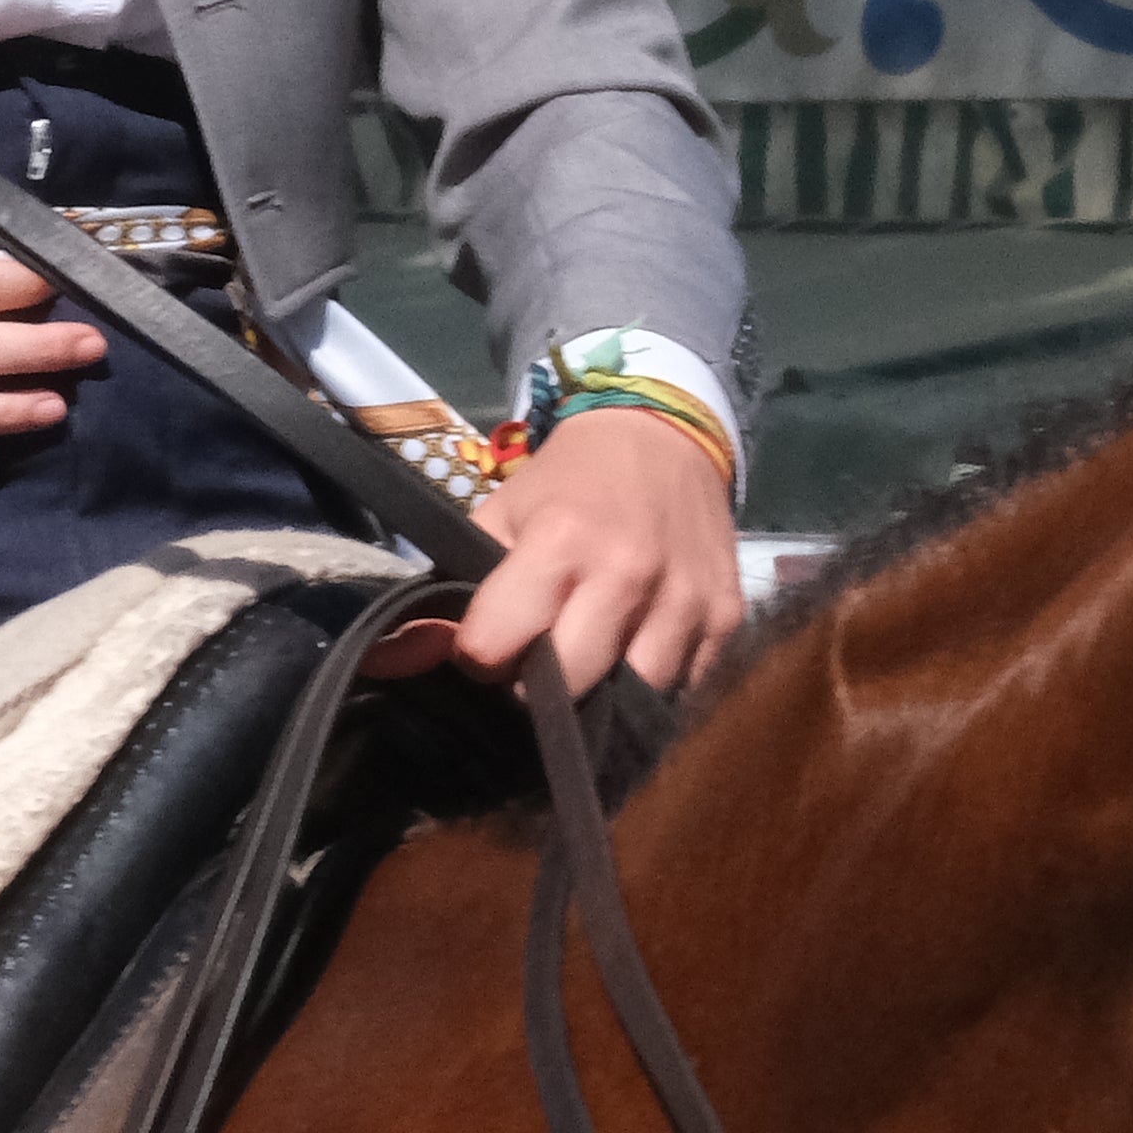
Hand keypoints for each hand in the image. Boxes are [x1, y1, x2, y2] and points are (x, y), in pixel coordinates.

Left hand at [456, 406, 744, 702]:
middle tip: (537, 661)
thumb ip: (456, 584)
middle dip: (540, 684)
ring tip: (590, 659)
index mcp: (560, 542)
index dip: (481, 656)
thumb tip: (405, 655)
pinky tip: (636, 653)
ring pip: (634, 696)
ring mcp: (684, 600)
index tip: (488, 646)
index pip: (496, 645)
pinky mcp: (727, 617)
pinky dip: (656, 684)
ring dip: (605, 692)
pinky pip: (686, 686)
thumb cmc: (568, 482)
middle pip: (569, 684)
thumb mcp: (502, 514)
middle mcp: (627, 575)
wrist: (662, 436)